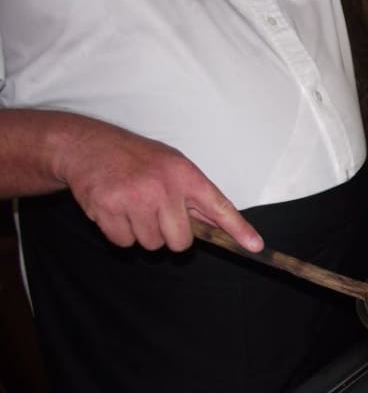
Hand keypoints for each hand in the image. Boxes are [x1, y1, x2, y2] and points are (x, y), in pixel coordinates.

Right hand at [57, 118, 263, 252]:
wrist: (87, 145)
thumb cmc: (137, 159)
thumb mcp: (173, 166)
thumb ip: (196, 197)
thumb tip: (221, 226)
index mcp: (185, 175)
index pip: (219, 207)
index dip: (239, 229)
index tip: (256, 246)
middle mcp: (163, 187)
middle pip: (180, 242)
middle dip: (168, 236)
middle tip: (155, 214)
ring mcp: (135, 198)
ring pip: (151, 244)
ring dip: (141, 233)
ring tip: (131, 206)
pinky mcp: (108, 208)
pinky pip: (123, 242)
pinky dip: (118, 232)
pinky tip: (114, 210)